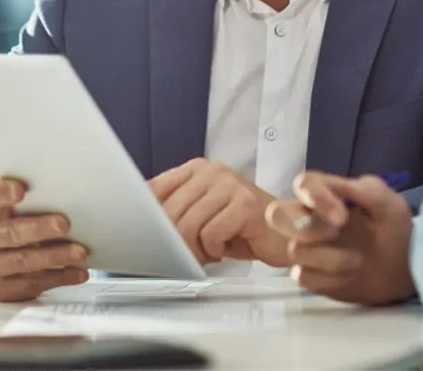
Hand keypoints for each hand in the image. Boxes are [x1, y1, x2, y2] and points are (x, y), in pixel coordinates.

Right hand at [0, 177, 88, 301]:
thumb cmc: (10, 221)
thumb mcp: (11, 206)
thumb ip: (30, 198)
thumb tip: (66, 189)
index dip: (3, 194)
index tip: (21, 189)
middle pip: (10, 233)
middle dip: (39, 229)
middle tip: (64, 224)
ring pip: (24, 261)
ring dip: (55, 256)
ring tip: (80, 252)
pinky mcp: (0, 289)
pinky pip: (33, 284)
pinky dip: (60, 277)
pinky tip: (79, 271)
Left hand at [149, 158, 288, 265]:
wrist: (284, 231)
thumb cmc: (240, 227)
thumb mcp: (202, 213)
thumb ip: (175, 209)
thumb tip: (138, 223)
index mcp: (197, 168)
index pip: (155, 188)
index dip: (147, 217)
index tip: (148, 237)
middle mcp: (213, 170)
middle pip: (170, 211)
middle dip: (174, 241)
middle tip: (187, 254)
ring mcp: (230, 184)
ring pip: (189, 224)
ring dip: (195, 249)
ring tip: (209, 252)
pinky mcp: (245, 203)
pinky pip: (211, 234)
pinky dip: (215, 249)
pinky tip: (227, 247)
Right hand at [265, 171, 414, 304]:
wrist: (407, 270)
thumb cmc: (396, 229)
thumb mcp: (390, 204)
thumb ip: (368, 190)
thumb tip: (341, 184)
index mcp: (328, 195)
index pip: (304, 184)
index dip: (316, 197)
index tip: (342, 217)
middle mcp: (311, 218)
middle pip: (276, 214)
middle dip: (299, 225)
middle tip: (334, 233)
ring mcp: (309, 248)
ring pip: (293, 249)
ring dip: (327, 257)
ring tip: (358, 261)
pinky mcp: (312, 275)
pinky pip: (302, 276)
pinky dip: (326, 279)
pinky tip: (349, 277)